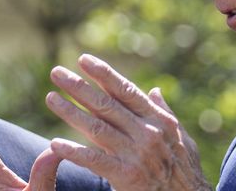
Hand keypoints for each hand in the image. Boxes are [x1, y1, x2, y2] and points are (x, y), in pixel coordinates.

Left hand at [46, 54, 209, 190]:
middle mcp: (147, 133)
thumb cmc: (185, 171)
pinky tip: (55, 143)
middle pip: (106, 104)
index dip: (103, 74)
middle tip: (56, 72)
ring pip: (97, 128)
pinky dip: (74, 151)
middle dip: (79, 87)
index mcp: (159, 121)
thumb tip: (154, 90)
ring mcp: (136, 154)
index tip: (83, 59)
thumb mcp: (182, 138)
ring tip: (51, 98)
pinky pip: (95, 160)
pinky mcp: (126, 176)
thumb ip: (165, 113)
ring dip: (71, 112)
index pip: (126, 91)